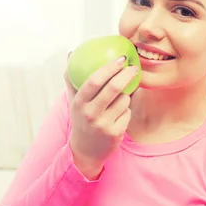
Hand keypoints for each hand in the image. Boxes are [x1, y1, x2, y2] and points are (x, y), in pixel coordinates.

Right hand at [64, 54, 138, 178]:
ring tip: (119, 99)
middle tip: (134, 67)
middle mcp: (90, 114)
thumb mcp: (74, 101)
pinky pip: (128, 113)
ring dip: (126, 96)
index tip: (121, 58)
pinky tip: (118, 115)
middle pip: (114, 88)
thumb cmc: (81, 119)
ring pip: (124, 100)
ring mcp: (104, 124)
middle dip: (127, 74)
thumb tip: (71, 54)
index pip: (94, 80)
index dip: (109, 67)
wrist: (86, 151)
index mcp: (80, 103)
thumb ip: (72, 78)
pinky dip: (126, 110)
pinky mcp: (115, 133)